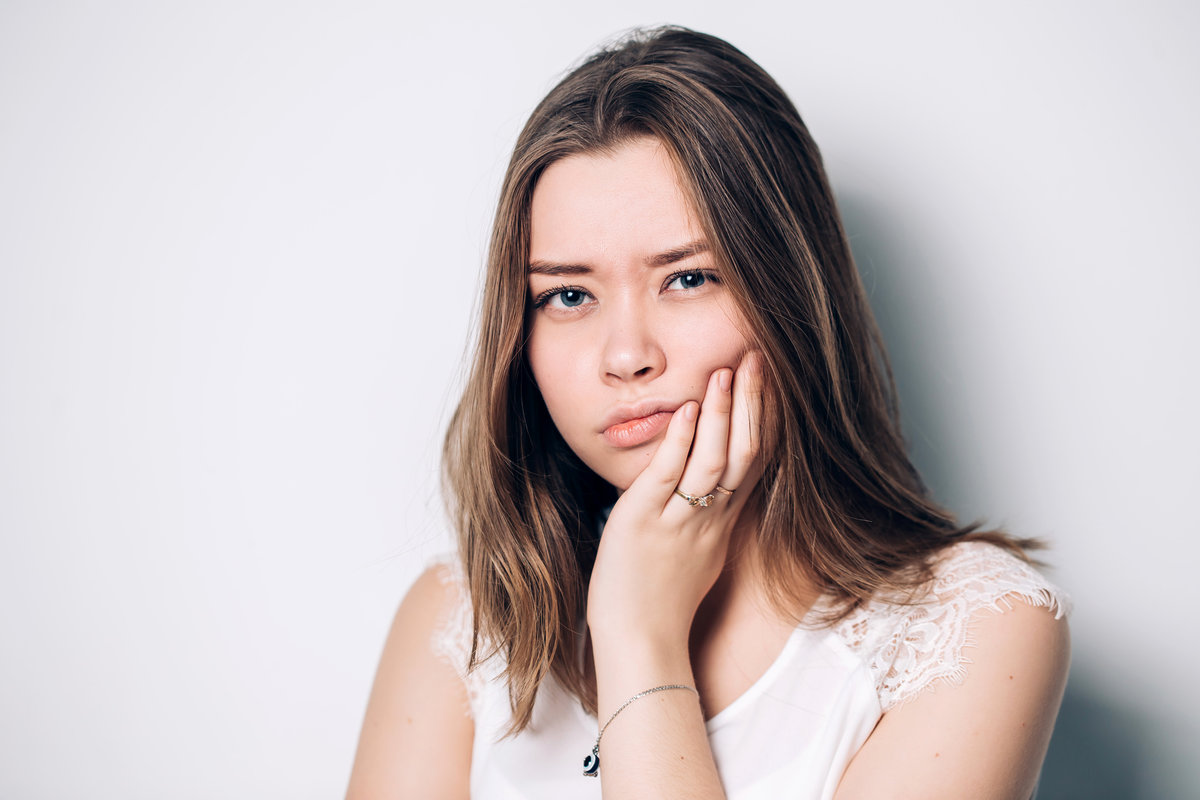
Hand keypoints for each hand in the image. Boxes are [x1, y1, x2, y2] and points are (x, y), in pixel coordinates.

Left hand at [586, 351, 763, 648]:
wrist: (640, 644)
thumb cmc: (660, 603)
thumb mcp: (698, 557)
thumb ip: (705, 520)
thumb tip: (708, 492)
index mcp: (723, 524)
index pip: (755, 462)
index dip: (765, 419)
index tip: (770, 381)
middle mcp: (710, 519)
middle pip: (745, 453)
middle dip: (754, 404)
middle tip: (758, 358)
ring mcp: (679, 521)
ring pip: (715, 461)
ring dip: (723, 414)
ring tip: (727, 371)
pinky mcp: (643, 523)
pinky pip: (669, 477)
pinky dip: (682, 442)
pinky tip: (688, 410)